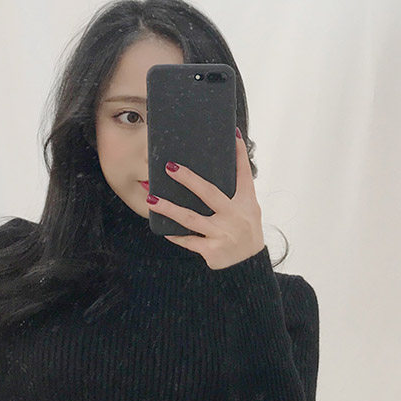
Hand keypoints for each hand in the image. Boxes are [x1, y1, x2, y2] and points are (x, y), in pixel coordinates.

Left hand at [148, 129, 265, 269]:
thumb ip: (238, 189)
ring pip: (190, 219)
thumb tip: (228, 159)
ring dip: (168, 209)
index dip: (239, 154)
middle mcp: (234, 216)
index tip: (234, 135)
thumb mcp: (249, 209)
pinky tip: (163, 230)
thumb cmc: (245, 230)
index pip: (243, 174)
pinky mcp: (212, 250)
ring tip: (152, 200)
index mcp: (245, 202)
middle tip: (170, 167)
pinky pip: (188, 241)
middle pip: (208, 193)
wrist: (248, 265)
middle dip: (188, 179)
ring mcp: (222, 234)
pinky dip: (176, 236)